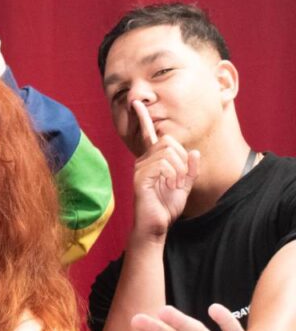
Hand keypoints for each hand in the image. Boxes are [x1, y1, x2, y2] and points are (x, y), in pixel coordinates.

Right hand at [130, 101, 199, 237]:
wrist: (155, 227)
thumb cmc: (166, 207)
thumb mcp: (185, 186)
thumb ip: (190, 169)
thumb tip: (194, 152)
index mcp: (152, 161)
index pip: (148, 136)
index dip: (142, 118)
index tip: (135, 103)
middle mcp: (143, 161)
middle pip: (169, 142)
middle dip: (183, 161)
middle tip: (179, 180)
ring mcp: (140, 169)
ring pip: (169, 153)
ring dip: (179, 171)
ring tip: (172, 186)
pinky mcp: (140, 178)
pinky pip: (164, 165)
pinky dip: (173, 176)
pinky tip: (167, 187)